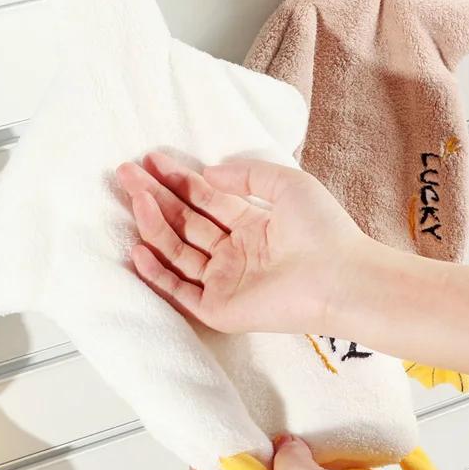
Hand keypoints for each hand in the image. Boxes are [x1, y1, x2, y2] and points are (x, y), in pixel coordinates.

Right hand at [116, 153, 370, 335]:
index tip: (152, 160)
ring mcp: (225, 281)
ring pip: (178, 251)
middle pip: (185, 222)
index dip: (178, 179)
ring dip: (154, 225)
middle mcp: (234, 253)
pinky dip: (157, 273)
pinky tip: (140, 248)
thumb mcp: (288, 184)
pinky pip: (179, 291)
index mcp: (251, 226)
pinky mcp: (219, 309)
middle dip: (156, 197)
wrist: (341, 277)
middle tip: (127, 173)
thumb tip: (209, 172)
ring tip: (136, 199)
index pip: (205, 200)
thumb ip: (247, 174)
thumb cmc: (324, 231)